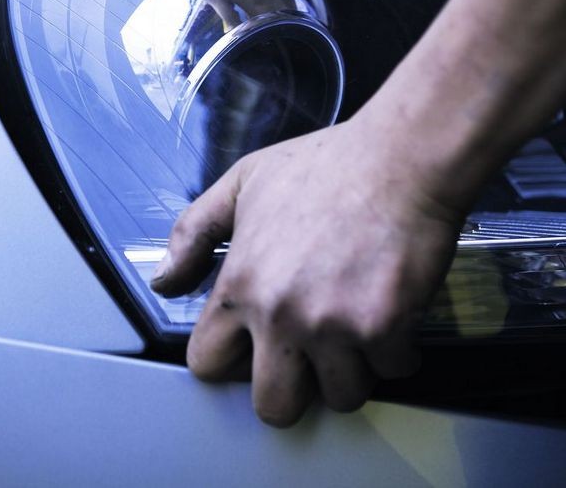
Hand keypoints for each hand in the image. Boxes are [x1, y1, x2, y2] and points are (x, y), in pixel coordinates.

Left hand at [150, 116, 465, 426]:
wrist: (401, 156)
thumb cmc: (327, 165)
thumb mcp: (242, 183)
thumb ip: (193, 233)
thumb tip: (163, 281)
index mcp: (240, 285)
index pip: (208, 366)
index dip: (234, 363)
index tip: (257, 350)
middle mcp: (280, 315)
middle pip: (274, 408)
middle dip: (294, 391)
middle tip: (311, 361)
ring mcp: (333, 326)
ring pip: (341, 397)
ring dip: (352, 371)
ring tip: (356, 333)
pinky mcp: (385, 327)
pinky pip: (392, 371)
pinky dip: (399, 351)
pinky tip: (394, 316)